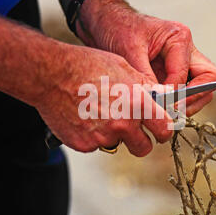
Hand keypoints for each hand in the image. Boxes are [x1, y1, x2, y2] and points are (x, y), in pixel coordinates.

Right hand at [33, 44, 173, 156]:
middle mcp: (123, 124)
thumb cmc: (86, 66)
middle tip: (132, 130)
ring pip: (117, 144)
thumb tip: (160, 98)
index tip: (160, 130)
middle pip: (143, 148)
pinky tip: (84, 117)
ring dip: (113, 135)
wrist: (51, 75)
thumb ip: (144, 87)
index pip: (164, 130)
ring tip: (100, 114)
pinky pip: (96, 145)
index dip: (163, 131)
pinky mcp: (84, 145)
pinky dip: (93, 135)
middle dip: (141, 141)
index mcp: (137, 104)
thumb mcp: (124, 68)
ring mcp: (103, 137)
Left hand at [77, 0, 215, 115]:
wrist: (106, 22)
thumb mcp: (128, 52)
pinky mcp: (173, 72)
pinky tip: (160, 110)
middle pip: (209, 79)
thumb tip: (158, 104)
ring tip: (165, 115)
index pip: (187, 74)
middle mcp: (187, 49)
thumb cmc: (117, 29)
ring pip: (201, 88)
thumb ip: (145, 78)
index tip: (159, 107)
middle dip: (194, 99)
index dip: (175, 94)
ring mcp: (183, 62)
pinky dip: (177, 103)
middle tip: (172, 114)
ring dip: (187, 103)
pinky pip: (185, 91)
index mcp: (179, 37)